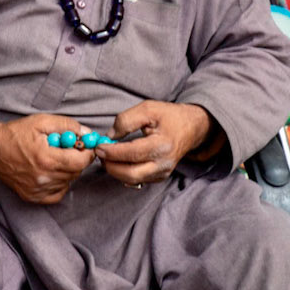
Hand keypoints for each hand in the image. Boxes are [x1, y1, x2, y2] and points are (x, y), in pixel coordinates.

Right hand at [0, 114, 94, 205]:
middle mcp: (44, 178)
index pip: (81, 161)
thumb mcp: (41, 121)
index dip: (86, 152)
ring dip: (66, 170)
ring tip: (53, 158)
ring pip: (68, 182)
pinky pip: (58, 193)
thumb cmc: (15, 134)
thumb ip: (67, 126)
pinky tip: (50, 171)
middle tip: (66, 149)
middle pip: (76, 172)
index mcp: (47, 159)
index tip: (84, 146)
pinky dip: (59, 183)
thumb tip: (87, 133)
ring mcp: (38, 190)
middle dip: (76, 159)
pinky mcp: (32, 197)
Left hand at [94, 102, 215, 187]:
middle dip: (110, 166)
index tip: (99, 146)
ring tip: (107, 156)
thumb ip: (126, 120)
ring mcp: (163, 172)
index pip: (132, 153)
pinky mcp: (160, 177)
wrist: (190, 127)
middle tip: (100, 154)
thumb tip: (109, 136)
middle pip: (131, 174)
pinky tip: (119, 161)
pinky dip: (124, 173)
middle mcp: (164, 163)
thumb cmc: (168, 116)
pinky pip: (137, 180)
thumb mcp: (147, 109)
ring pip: (132, 179)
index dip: (112, 152)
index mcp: (163, 145)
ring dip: (115, 170)